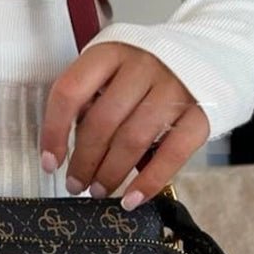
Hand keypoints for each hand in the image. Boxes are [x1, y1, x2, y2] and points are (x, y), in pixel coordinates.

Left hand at [39, 43, 209, 208]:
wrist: (205, 56)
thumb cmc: (141, 72)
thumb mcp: (108, 71)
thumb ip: (87, 100)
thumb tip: (64, 149)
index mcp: (109, 53)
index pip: (69, 92)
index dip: (54, 131)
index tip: (49, 162)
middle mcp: (141, 66)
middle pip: (102, 121)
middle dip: (83, 160)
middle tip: (75, 184)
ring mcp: (173, 88)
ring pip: (133, 139)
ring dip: (111, 173)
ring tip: (98, 191)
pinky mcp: (200, 113)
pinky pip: (172, 153)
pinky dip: (150, 181)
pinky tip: (132, 199)